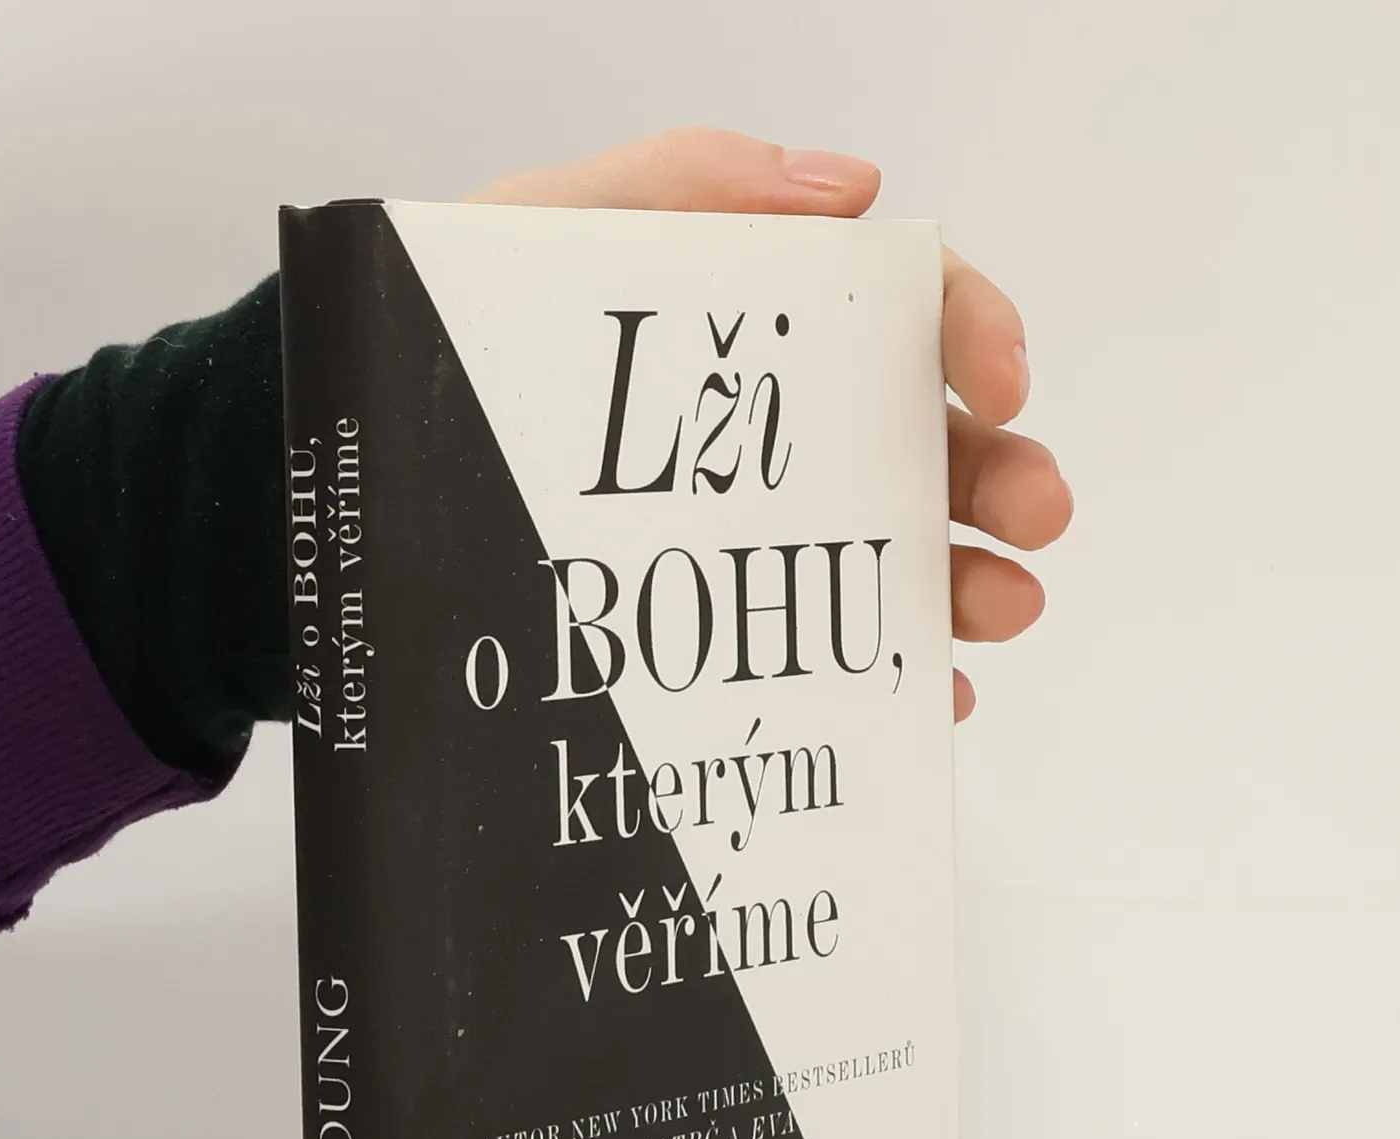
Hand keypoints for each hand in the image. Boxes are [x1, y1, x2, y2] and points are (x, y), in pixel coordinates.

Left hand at [471, 129, 1072, 722]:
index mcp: (762, 323)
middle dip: (1003, 474)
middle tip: (1035, 516)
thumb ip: (687, 184)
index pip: (904, 306)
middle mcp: (782, 430)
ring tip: (1001, 610)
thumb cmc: (460, 344)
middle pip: (929, 441)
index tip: (999, 381)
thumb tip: (851, 189)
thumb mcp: (551, 231)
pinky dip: (893, 673)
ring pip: (902, 552)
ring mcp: (762, 532)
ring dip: (972, 579)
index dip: (973, 330)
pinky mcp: (726, 623)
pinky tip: (925, 693)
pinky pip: (833, 653)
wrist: (364, 479)